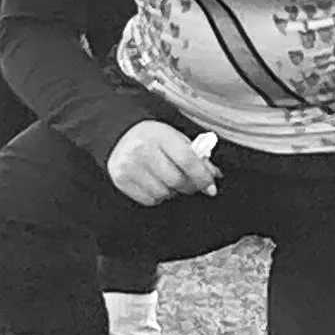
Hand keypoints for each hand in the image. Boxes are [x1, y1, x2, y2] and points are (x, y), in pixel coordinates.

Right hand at [106, 120, 220, 204]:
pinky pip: (149, 200)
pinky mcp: (121, 180)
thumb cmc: (153, 137)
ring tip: (170, 180)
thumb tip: (213, 176)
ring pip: (164, 193)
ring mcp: (129, 166)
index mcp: (160, 135)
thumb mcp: (176, 138)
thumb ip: (196, 156)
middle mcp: (142, 150)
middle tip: (192, 183)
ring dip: (173, 191)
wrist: (120, 134)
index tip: (211, 186)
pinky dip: (158, 196)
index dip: (202, 176)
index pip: (187, 160)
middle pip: (177, 180)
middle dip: (190, 186)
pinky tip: (156, 184)